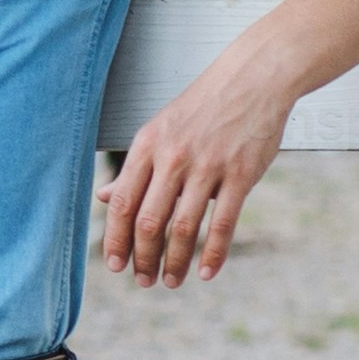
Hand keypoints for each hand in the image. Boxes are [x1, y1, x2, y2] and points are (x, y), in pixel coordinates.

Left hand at [95, 0, 358, 286]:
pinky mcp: (240, 174)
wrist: (253, 78)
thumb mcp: (159, 130)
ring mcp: (208, 166)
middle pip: (150, 221)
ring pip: (184, 227)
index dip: (117, 239)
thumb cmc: (203, 107)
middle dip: (143, 258)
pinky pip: (222, 223)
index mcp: (148, 146)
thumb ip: (135, 168)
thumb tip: (105, 198)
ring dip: (175, 262)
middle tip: (144, 281)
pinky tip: (206, 272)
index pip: (123, 203)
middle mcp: (173, 157)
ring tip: (171, 281)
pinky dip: (213, 253)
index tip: (115, 265)